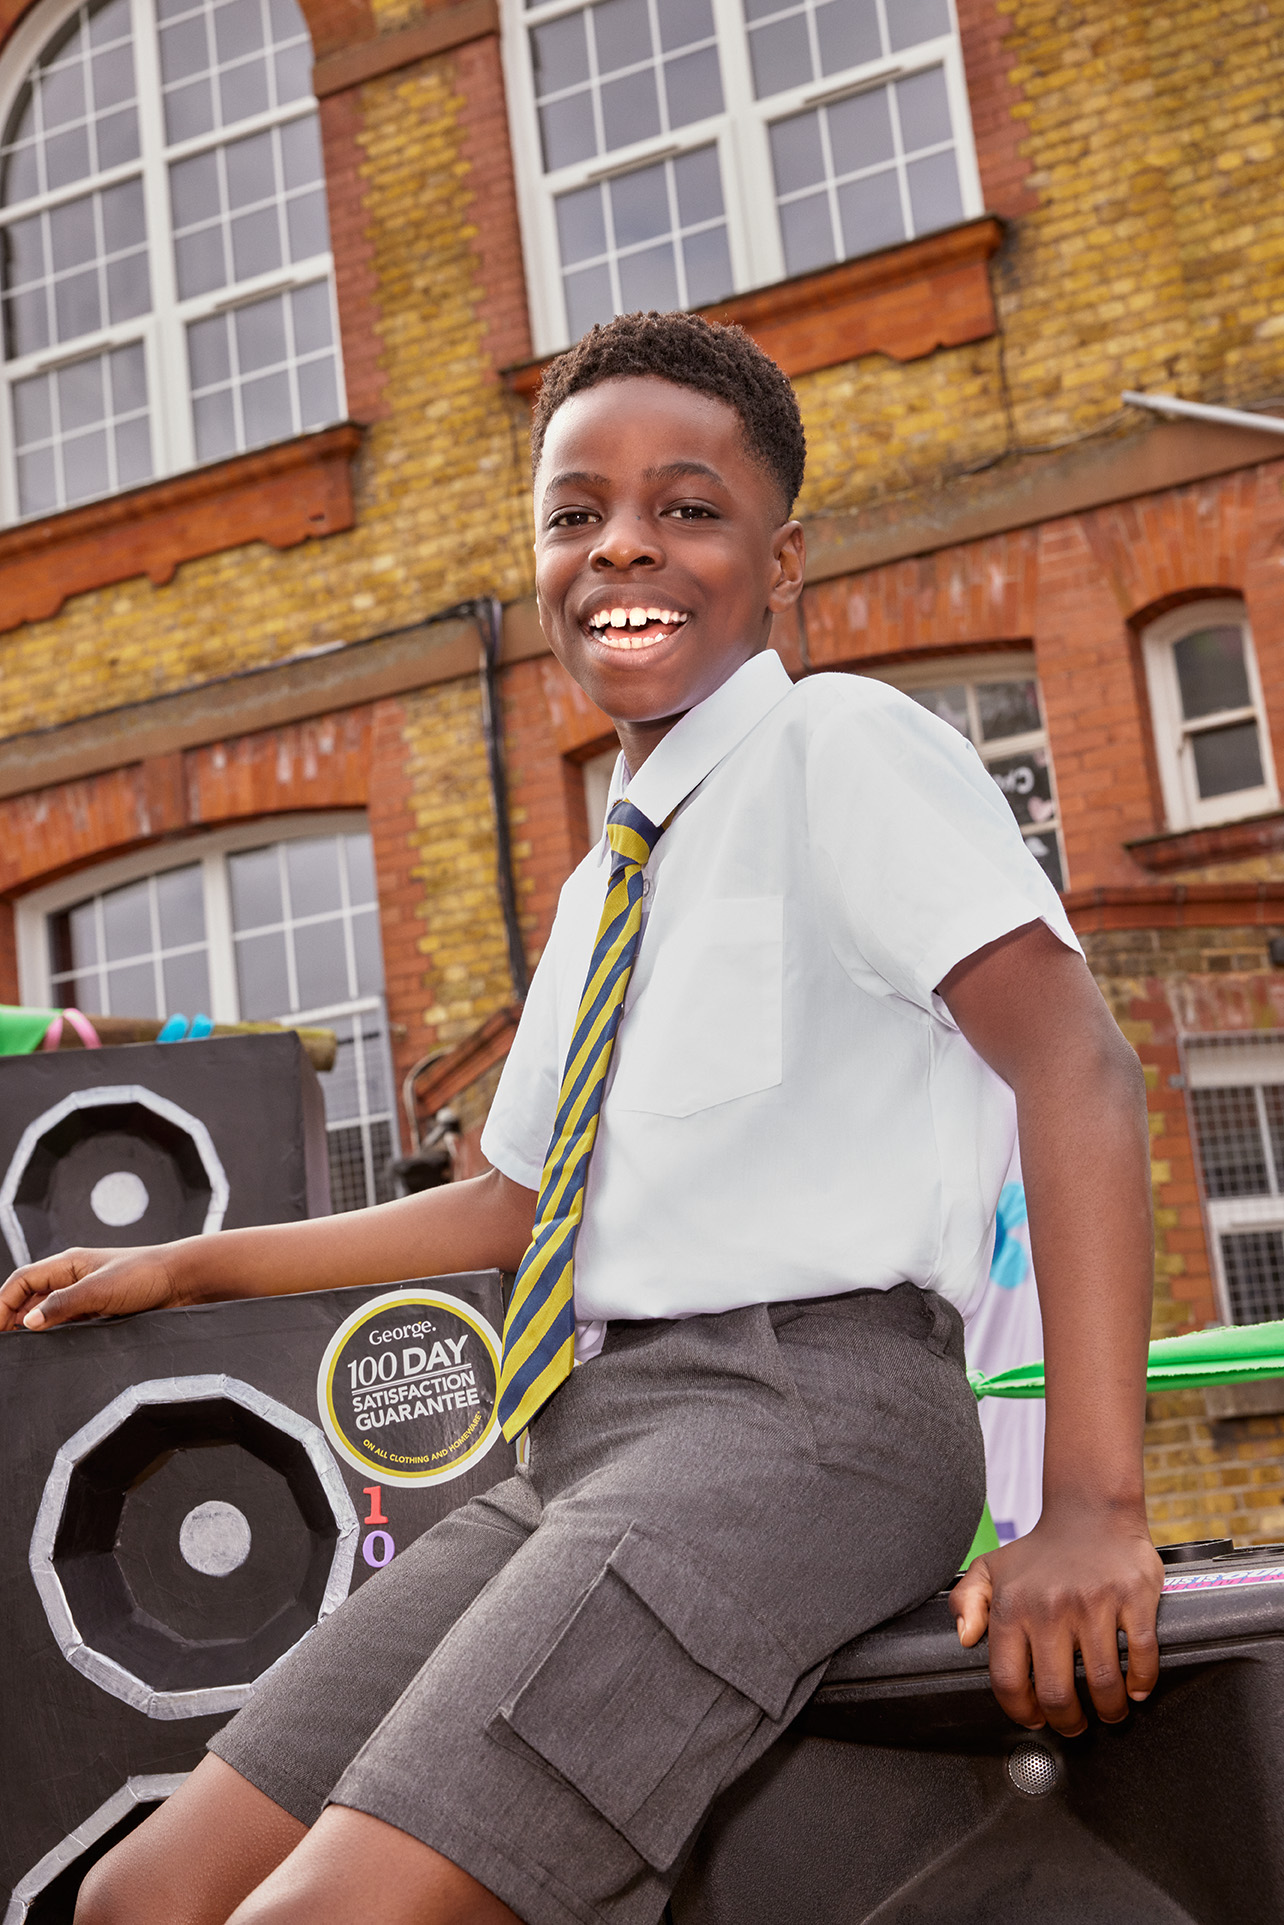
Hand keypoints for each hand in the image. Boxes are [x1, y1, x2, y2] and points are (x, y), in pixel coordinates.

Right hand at [0, 1244, 188, 1331]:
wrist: (183, 1280)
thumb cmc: (146, 1274)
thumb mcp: (99, 1289)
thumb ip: (62, 1305)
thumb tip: (27, 1321)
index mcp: (67, 1264)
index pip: (21, 1281)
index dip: (1, 1303)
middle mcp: (73, 1278)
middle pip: (29, 1297)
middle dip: (11, 1317)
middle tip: (5, 1345)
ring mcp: (86, 1295)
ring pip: (47, 1312)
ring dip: (33, 1327)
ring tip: (20, 1349)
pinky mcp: (100, 1311)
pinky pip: (69, 1323)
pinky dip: (55, 1334)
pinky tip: (52, 1348)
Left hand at [949, 1503, 1162, 1735]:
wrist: (1091, 1511)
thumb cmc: (1040, 1552)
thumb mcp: (991, 1569)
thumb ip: (966, 1602)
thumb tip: (965, 1639)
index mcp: (1013, 1606)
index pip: (1008, 1679)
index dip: (1021, 1711)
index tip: (1035, 1719)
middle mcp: (1050, 1606)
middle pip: (1057, 1692)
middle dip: (1068, 1722)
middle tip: (1074, 1725)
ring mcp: (1093, 1602)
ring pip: (1103, 1683)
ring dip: (1108, 1710)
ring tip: (1108, 1711)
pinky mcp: (1133, 1596)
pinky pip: (1142, 1656)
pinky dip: (1142, 1682)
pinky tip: (1135, 1688)